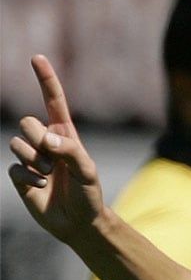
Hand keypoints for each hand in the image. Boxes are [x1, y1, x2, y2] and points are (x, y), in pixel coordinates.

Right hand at [8, 55, 104, 241]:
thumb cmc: (88, 194)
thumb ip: (69, 151)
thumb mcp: (86, 171)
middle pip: (26, 122)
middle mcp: (46, 141)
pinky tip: (41, 188)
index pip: (53, 101)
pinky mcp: (20, 175)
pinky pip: (13, 168)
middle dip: (36, 138)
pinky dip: (27, 179)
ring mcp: (31, 158)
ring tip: (49, 176)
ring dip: (33, 162)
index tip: (37, 57)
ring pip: (16, 144)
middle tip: (52, 160)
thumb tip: (46, 139)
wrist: (79, 222)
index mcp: (65, 133)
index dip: (45, 79)